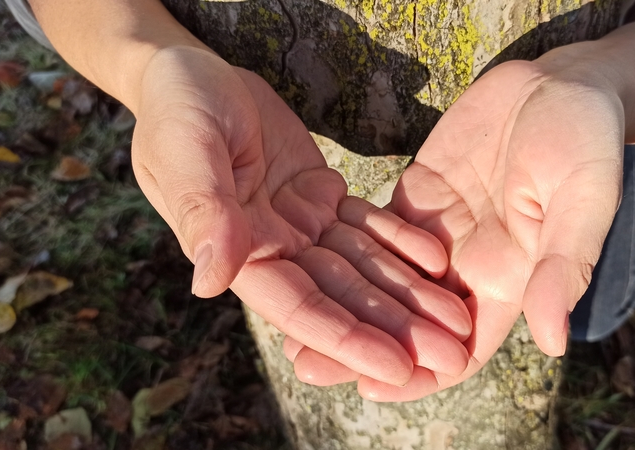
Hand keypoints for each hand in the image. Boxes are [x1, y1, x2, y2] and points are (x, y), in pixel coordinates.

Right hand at [130, 46, 471, 384]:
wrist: (194, 75)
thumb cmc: (176, 110)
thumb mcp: (184, 151)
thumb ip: (203, 211)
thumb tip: (209, 282)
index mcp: (239, 252)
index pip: (301, 307)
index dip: (349, 340)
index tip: (400, 369)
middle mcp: (275, 248)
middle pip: (345, 296)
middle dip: (397, 327)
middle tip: (453, 354)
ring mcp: (301, 224)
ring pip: (364, 266)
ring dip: (410, 293)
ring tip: (458, 318)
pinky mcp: (321, 195)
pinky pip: (368, 223)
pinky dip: (401, 241)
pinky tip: (439, 260)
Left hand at [289, 60, 625, 398]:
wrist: (561, 85)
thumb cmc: (586, 143)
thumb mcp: (583, 201)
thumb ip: (563, 266)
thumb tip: (552, 342)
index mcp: (509, 279)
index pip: (461, 347)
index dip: (421, 373)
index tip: (373, 389)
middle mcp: (468, 266)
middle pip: (409, 322)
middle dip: (361, 346)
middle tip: (306, 364)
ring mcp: (439, 232)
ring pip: (384, 283)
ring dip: (342, 305)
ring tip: (288, 328)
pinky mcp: (418, 196)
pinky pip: (375, 232)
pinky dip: (344, 251)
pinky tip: (302, 264)